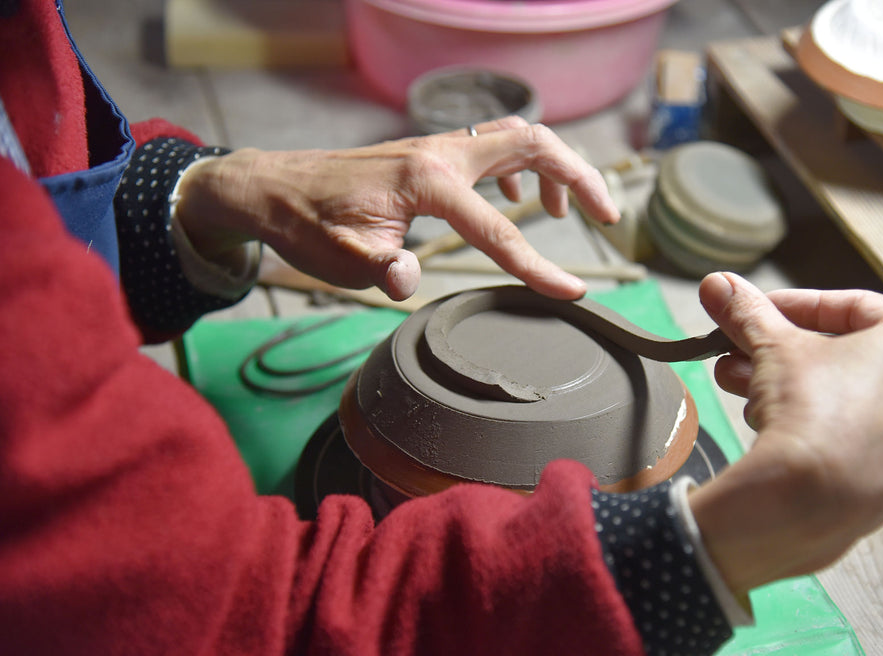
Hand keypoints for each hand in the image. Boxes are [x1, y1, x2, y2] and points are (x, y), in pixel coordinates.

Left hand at [172, 117, 619, 300]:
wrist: (273, 187)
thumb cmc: (306, 223)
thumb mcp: (340, 258)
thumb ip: (380, 268)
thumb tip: (409, 281)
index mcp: (427, 182)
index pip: (499, 231)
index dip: (539, 266)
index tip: (573, 292)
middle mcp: (440, 154)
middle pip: (533, 145)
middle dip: (580, 176)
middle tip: (608, 215)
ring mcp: (436, 148)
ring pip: (517, 137)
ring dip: (556, 167)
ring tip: (570, 213)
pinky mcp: (429, 154)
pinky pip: (492, 147)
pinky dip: (521, 167)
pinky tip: (518, 200)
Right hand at [689, 272, 882, 594]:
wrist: (811, 500)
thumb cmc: (814, 412)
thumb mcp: (772, 346)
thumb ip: (747, 311)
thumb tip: (717, 285)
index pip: (849, 307)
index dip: (789, 305)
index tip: (753, 311)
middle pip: (847, 354)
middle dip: (781, 351)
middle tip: (738, 350)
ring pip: (848, 396)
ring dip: (789, 386)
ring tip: (740, 387)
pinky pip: (854, 435)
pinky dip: (815, 424)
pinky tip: (771, 424)